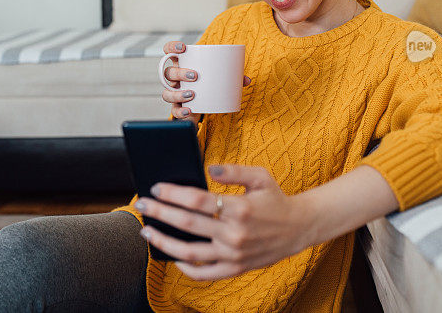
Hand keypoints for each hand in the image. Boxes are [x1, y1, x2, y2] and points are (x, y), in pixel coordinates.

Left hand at [134, 164, 312, 279]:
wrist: (298, 228)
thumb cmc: (276, 199)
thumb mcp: (260, 176)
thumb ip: (233, 170)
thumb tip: (208, 167)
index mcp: (240, 208)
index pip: (197, 200)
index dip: (173, 194)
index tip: (157, 188)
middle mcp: (235, 234)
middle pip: (187, 224)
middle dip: (160, 213)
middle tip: (142, 205)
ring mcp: (234, 255)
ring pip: (190, 252)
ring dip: (164, 242)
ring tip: (147, 232)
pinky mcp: (236, 268)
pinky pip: (205, 274)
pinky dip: (186, 268)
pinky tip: (172, 256)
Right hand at [161, 41, 251, 122]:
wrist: (205, 106)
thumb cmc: (209, 85)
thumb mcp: (219, 78)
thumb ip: (232, 77)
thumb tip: (247, 79)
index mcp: (183, 65)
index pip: (169, 52)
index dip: (172, 47)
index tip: (183, 48)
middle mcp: (174, 79)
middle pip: (168, 72)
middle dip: (180, 73)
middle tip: (195, 75)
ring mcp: (174, 94)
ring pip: (167, 92)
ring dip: (177, 93)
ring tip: (192, 94)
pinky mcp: (177, 108)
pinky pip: (173, 111)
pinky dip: (180, 111)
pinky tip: (189, 110)